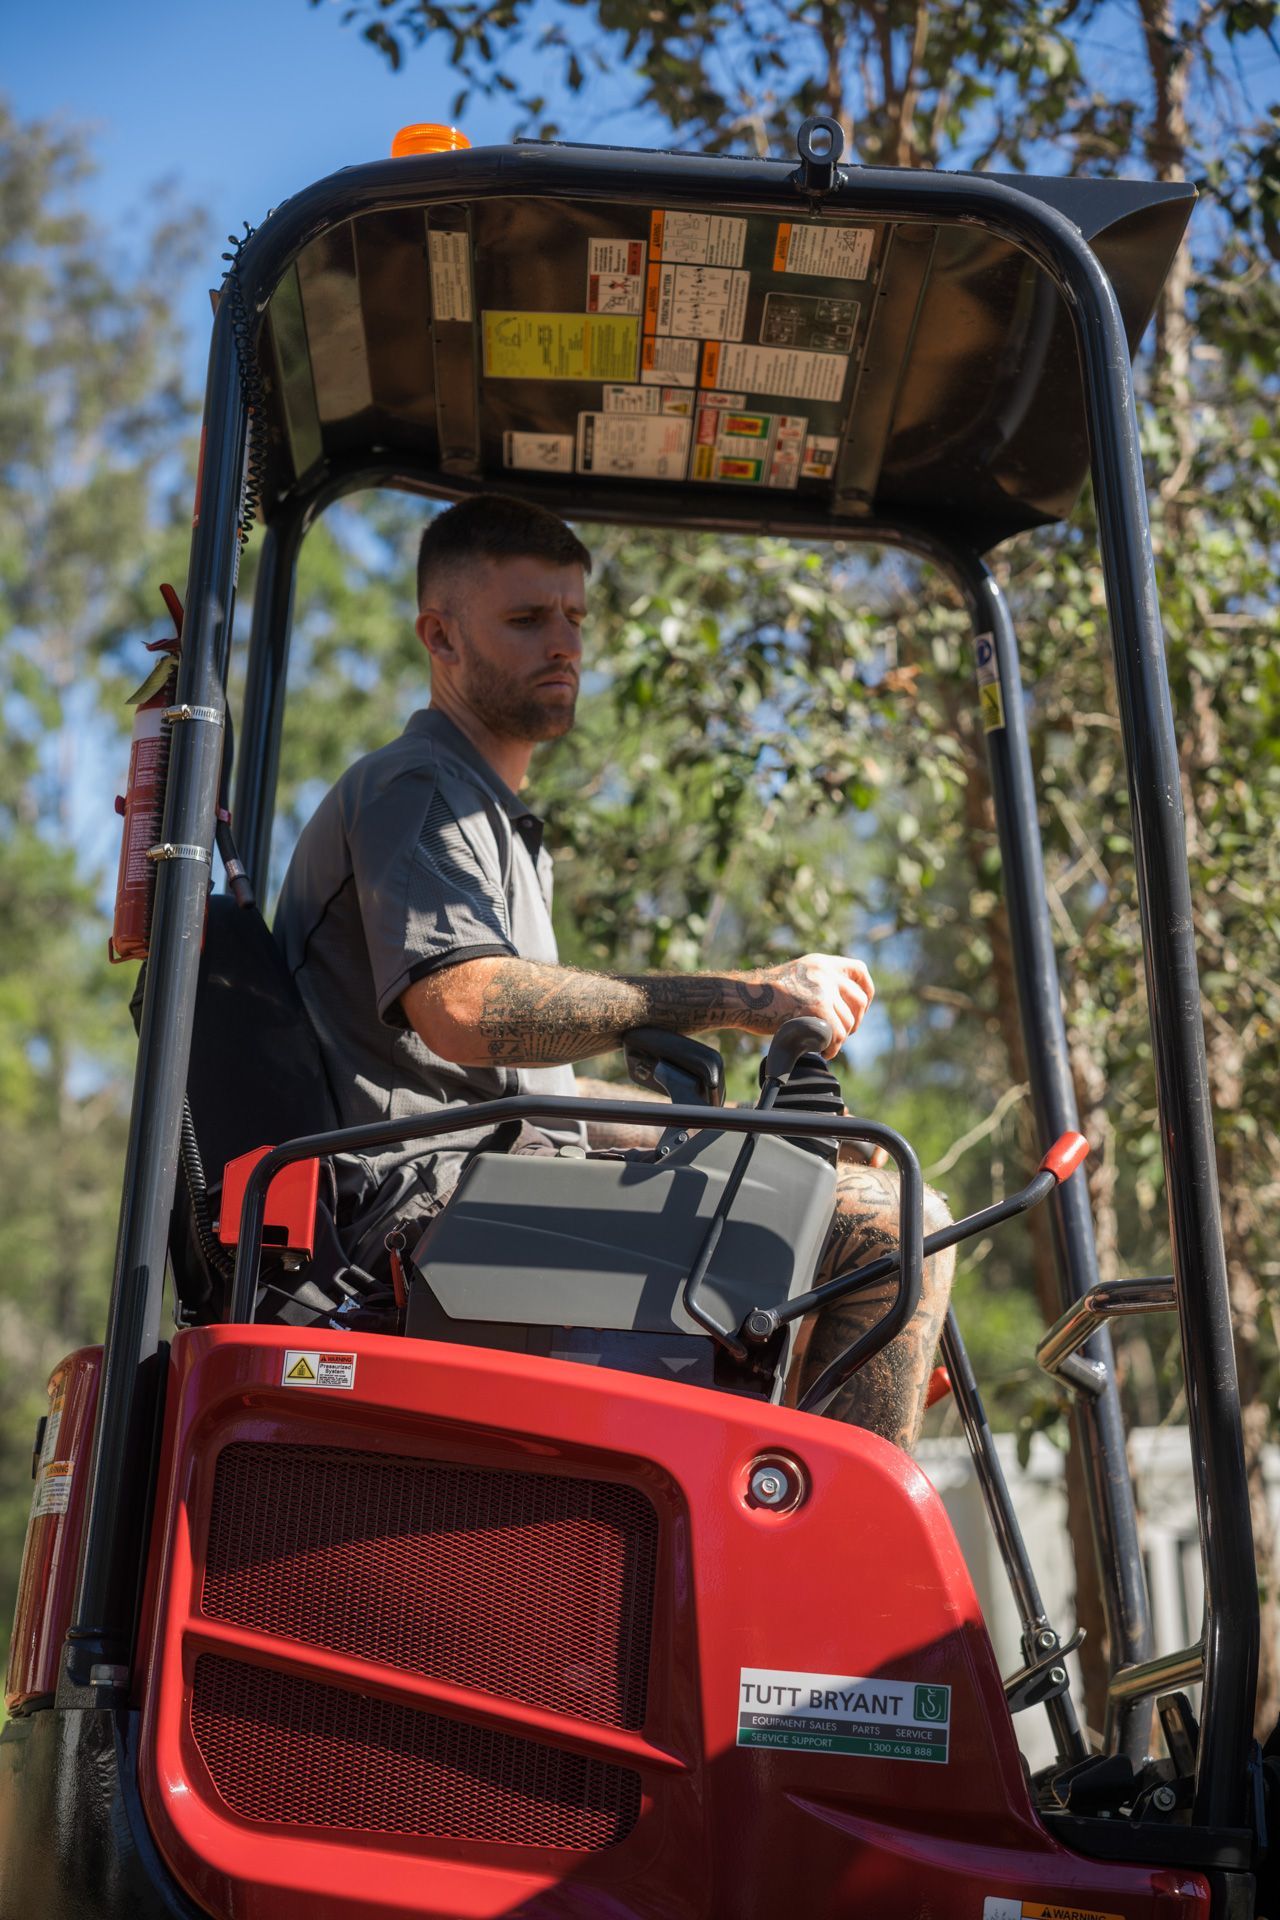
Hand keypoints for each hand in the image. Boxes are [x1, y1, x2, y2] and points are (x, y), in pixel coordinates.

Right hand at [753, 953, 874, 1058]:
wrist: (743, 997)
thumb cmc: (761, 995)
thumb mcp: (796, 978)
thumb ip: (818, 984)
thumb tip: (840, 1008)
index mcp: (821, 963)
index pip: (859, 971)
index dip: (866, 992)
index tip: (860, 1009)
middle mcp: (825, 972)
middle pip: (859, 999)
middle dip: (854, 1021)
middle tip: (841, 1034)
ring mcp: (823, 989)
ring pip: (847, 1022)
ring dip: (839, 1038)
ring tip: (824, 1045)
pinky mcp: (818, 1008)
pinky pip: (837, 1034)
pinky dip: (832, 1048)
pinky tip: (821, 1050)